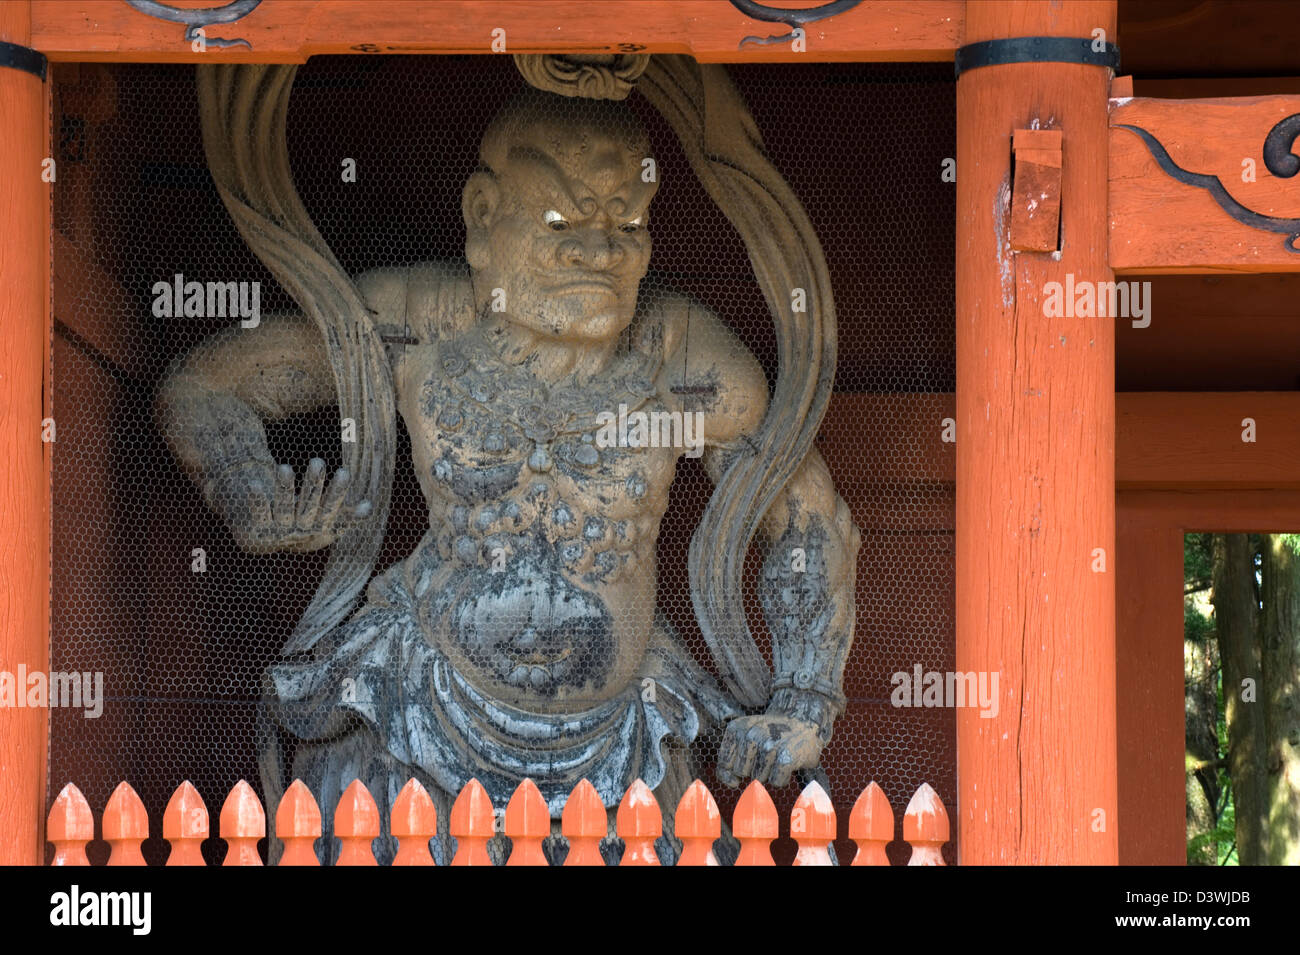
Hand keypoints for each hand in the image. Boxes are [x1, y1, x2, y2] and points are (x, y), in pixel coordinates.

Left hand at [205, 457, 370, 553]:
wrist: (264, 542)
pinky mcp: (259, 528)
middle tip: (317, 461)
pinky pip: (260, 512)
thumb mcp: (326, 523)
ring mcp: (280, 531)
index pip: (332, 509)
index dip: (338, 493)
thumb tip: (369, 506)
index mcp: (320, 528)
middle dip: (314, 485)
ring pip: (285, 508)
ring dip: (285, 489)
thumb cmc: (301, 527)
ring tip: (284, 467)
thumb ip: (346, 515)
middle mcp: (302, 530)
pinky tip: (255, 483)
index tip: (344, 472)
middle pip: (309, 506)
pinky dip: (258, 500)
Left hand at [715, 714, 824, 788]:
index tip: (751, 753)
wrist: (803, 720)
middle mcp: (751, 735)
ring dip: (770, 772)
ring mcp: (769, 746)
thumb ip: (727, 764)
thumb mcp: (744, 739)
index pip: (724, 763)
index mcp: (737, 728)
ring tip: (779, 753)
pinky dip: (782, 778)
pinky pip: (776, 782)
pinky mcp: (786, 758)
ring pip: (759, 778)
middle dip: (754, 767)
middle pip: (741, 772)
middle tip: (769, 751)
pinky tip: (788, 762)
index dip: (737, 765)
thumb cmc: (771, 734)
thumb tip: (732, 783)